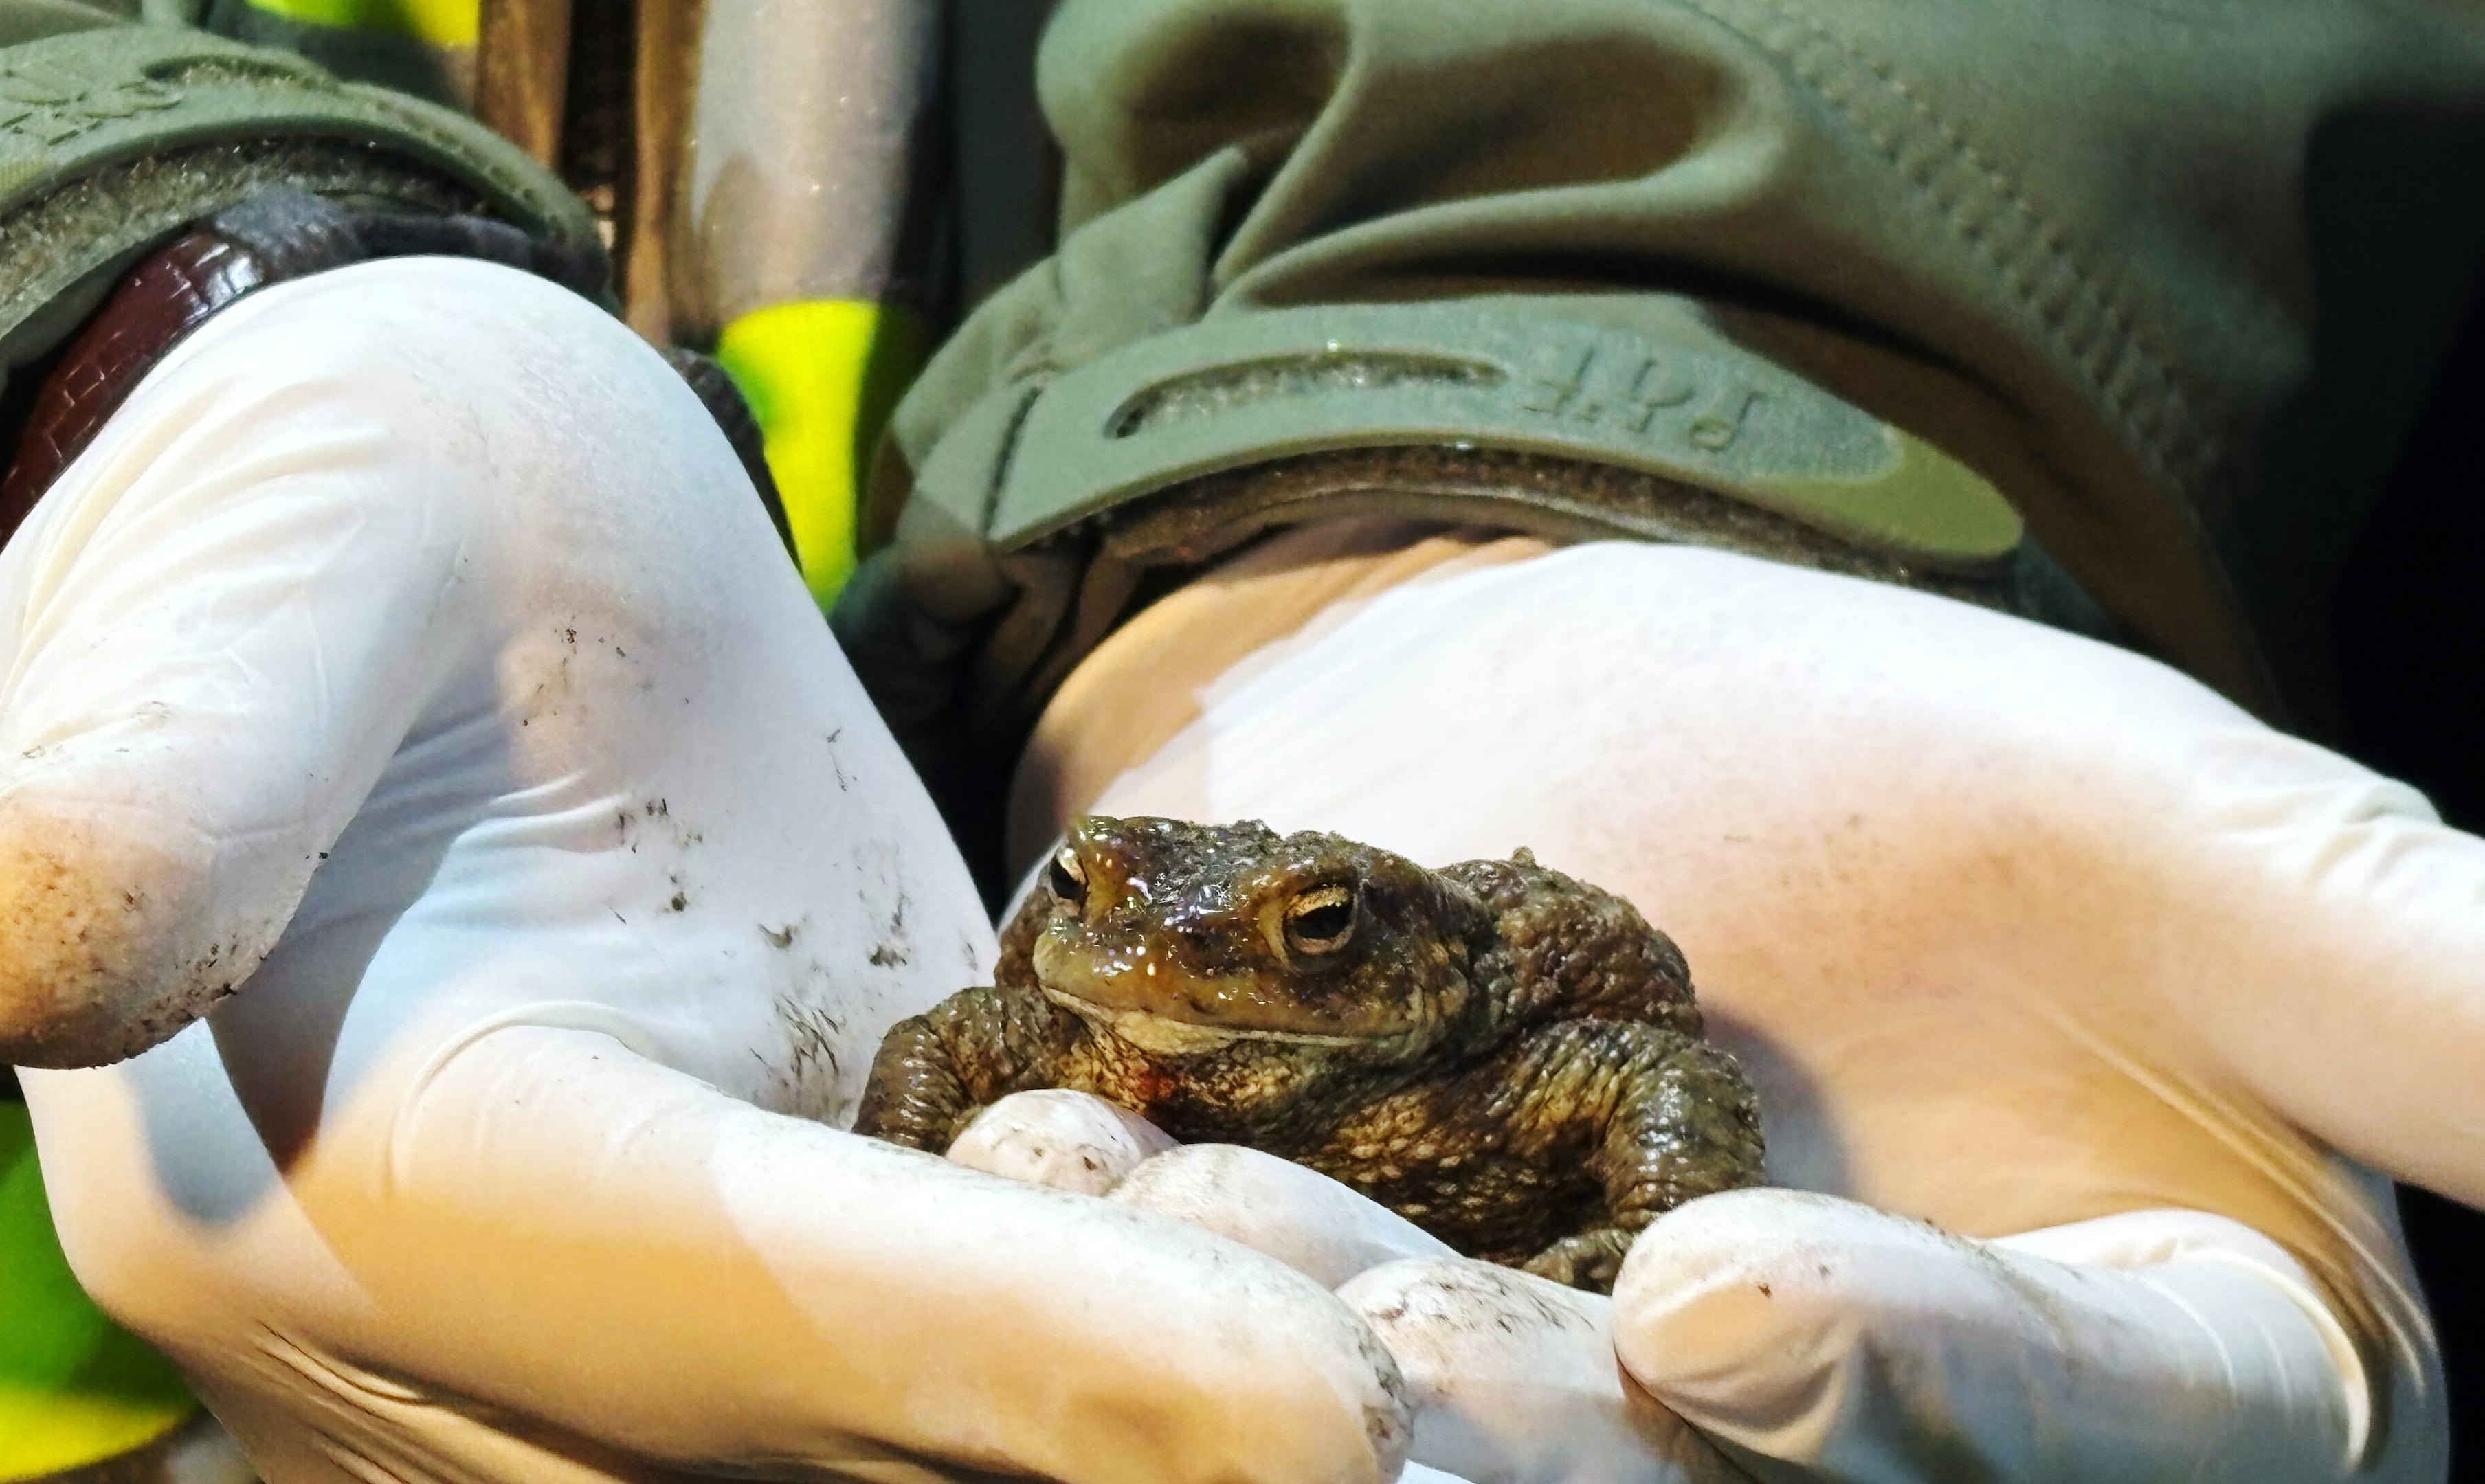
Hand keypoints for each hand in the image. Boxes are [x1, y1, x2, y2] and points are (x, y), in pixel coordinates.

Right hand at [0, 259, 1410, 1483]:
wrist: (402, 594)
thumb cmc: (331, 536)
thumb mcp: (250, 587)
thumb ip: (165, 771)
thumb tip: (18, 946)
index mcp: (388, 1193)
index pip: (750, 1311)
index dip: (1040, 1371)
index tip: (1330, 1400)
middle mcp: (537, 1348)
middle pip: (913, 1451)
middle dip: (1216, 1427)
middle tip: (1532, 1398)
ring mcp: (699, 1339)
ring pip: (990, 1445)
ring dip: (1257, 1411)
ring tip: (1547, 1375)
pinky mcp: (837, 1268)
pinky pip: (1033, 1360)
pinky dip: (1219, 1350)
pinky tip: (1440, 1311)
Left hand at [1016, 532, 2478, 1480]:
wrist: (1585, 715)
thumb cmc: (1916, 775)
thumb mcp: (2189, 841)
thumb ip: (2425, 986)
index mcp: (2153, 1383)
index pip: (2107, 1443)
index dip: (1933, 1399)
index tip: (1727, 1309)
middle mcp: (1866, 1454)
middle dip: (1540, 1432)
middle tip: (1353, 1306)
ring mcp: (1604, 1436)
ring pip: (1488, 1450)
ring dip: (1314, 1363)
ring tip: (1153, 1210)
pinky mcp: (1395, 1356)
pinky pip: (1290, 1353)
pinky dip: (1171, 1284)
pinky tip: (1051, 1179)